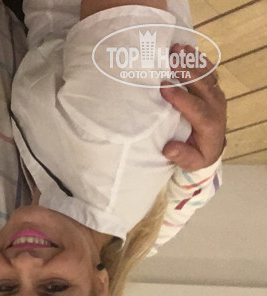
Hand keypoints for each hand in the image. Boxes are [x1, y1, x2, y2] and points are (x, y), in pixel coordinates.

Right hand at [160, 45, 226, 171]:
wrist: (214, 145)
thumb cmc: (198, 153)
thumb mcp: (191, 162)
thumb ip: (182, 156)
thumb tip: (169, 148)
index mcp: (210, 123)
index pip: (196, 108)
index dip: (180, 97)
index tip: (163, 86)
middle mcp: (216, 105)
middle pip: (202, 85)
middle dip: (186, 71)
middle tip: (169, 58)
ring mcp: (216, 94)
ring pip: (206, 74)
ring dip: (190, 60)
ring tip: (176, 48)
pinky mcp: (213, 88)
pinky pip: (208, 70)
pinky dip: (197, 58)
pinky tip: (186, 48)